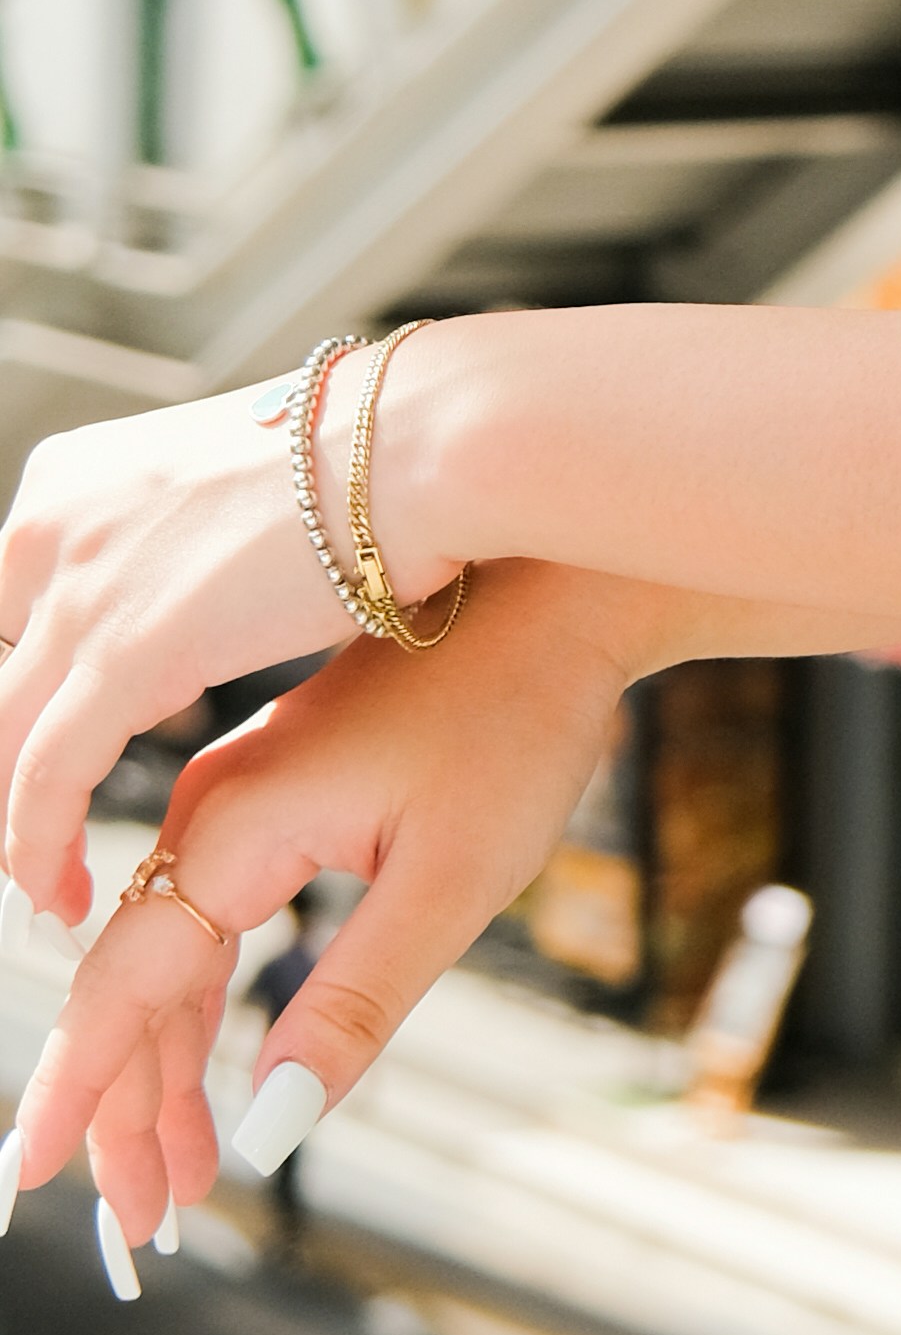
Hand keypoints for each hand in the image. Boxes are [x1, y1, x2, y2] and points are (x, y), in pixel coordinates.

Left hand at [0, 365, 364, 916]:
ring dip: (14, 827)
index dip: (24, 702)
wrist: (423, 443)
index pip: (7, 618)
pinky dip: (39, 845)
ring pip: (3, 737)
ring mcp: (80, 583)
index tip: (42, 757)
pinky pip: (49, 774)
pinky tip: (59, 891)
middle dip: (6, 772)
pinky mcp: (126, 648)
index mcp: (74, 480)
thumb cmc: (377, 462)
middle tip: (30, 841)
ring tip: (42, 888)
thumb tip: (203, 595)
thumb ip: (190, 546)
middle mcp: (53, 523)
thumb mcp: (242, 492)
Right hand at [6, 574, 637, 1254]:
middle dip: (124, 1113)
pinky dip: (200, 1010)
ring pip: (164, 963)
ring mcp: (233, 804)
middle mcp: (209, 814)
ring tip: (180, 1183)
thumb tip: (267, 1126)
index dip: (78, 1093)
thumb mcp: (453, 882)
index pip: (122, 990)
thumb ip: (354, 1004)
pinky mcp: (271, 800)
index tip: (34, 1180)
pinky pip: (203, 924)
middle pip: (129, 990)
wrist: (553, 598)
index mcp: (236, 828)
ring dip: (163, 1073)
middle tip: (141, 1227)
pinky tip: (213, 1078)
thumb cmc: (519, 724)